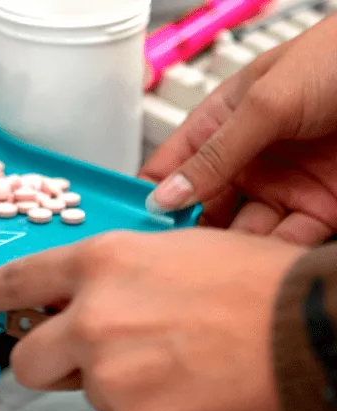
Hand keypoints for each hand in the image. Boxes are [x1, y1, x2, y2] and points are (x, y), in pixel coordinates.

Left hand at [0, 229, 306, 410]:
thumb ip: (112, 274)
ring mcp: (111, 372)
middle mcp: (93, 316)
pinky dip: (148, 408)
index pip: (13, 282)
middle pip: (28, 358)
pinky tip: (186, 385)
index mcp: (100, 263)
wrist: (306, 329)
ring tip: (170, 360)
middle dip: (46, 361)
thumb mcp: (169, 250)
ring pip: (85, 390)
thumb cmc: (253, 282)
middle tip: (82, 356)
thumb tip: (86, 295)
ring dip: (112, 381)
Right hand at [141, 15, 336, 245]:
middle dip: (185, 233)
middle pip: (202, 206)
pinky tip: (251, 264)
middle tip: (168, 259)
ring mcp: (283, 186)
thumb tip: (167, 193)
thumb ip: (216, 152)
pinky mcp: (321, 209)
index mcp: (224, 122)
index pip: (172, 166)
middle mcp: (249, 158)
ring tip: (208, 266)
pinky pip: (287, 241)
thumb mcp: (266, 101)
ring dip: (226, 249)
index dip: (151, 194)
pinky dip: (269, 255)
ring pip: (242, 230)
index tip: (135, 225)